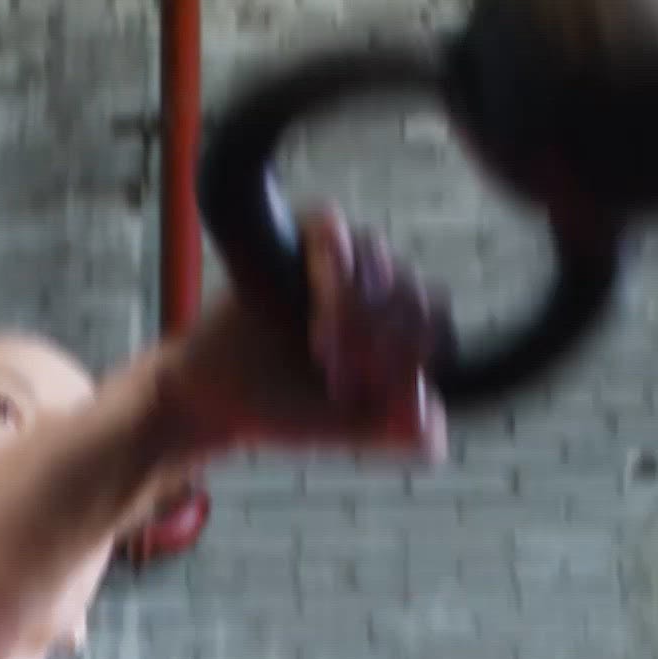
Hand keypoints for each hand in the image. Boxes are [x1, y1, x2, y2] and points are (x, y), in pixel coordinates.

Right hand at [157, 206, 449, 463]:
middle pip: (417, 294)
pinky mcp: (302, 238)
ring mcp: (346, 259)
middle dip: (383, 342)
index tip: (376, 391)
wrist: (217, 397)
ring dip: (356, 311)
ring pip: (381, 261)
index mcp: (403, 331)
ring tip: (321, 348)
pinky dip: (333, 266)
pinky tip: (317, 307)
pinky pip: (333, 228)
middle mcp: (382, 289)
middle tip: (338, 379)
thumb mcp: (352, 429)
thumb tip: (435, 420)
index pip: (440, 329)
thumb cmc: (287, 408)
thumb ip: (401, 430)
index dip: (415, 359)